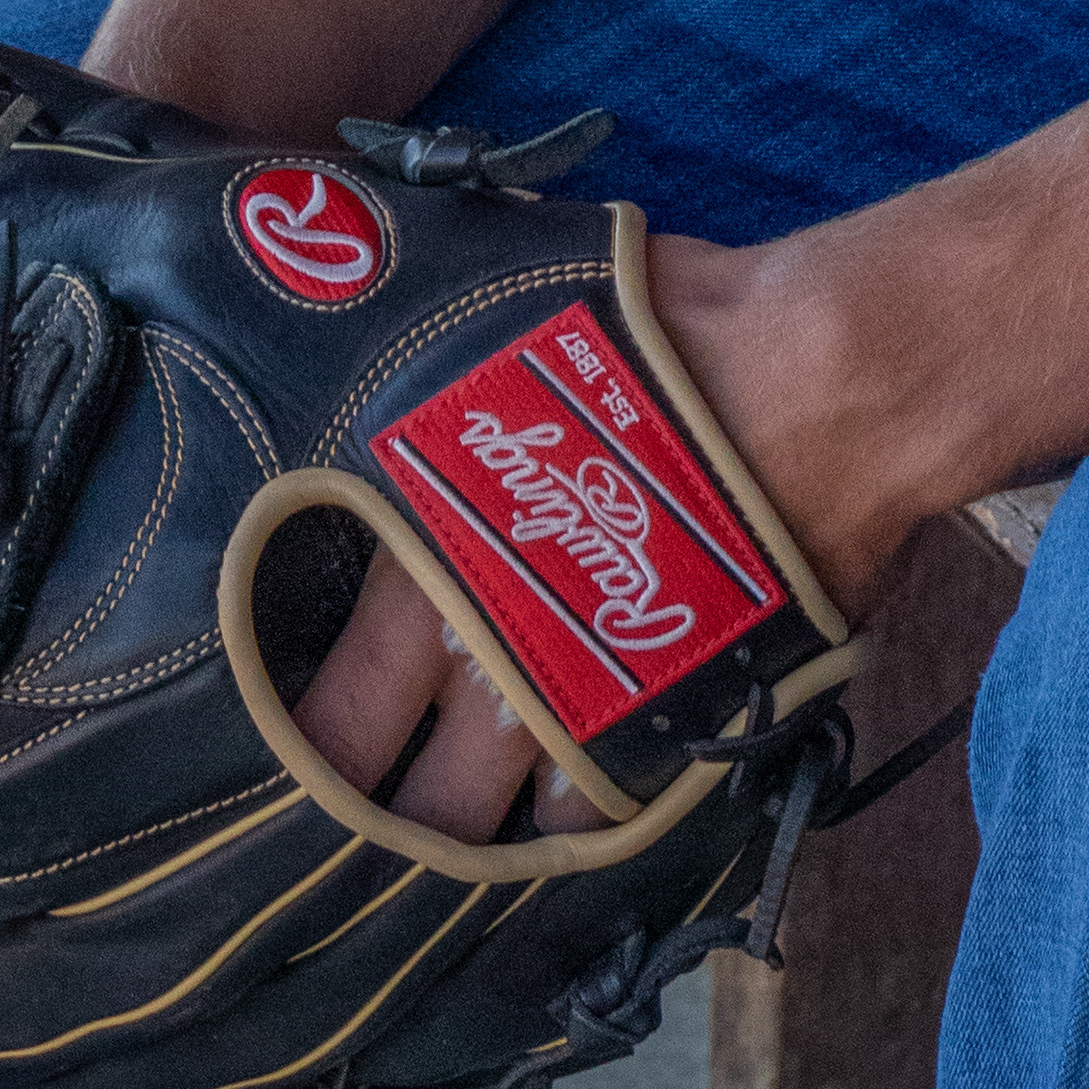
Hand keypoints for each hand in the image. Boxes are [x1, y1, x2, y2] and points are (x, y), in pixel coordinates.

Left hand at [277, 222, 928, 842]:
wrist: (812, 380)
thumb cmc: (654, 330)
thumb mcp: (509, 290)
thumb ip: (428, 294)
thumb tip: (351, 229)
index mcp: (423, 554)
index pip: (330, 706)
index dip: (302, 755)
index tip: (276, 780)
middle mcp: (490, 647)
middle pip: (407, 795)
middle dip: (381, 829)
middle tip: (358, 851)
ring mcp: (591, 694)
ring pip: (504, 817)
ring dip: (481, 838)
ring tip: (454, 860)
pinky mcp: (683, 710)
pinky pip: (616, 801)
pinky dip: (591, 810)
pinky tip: (571, 818)